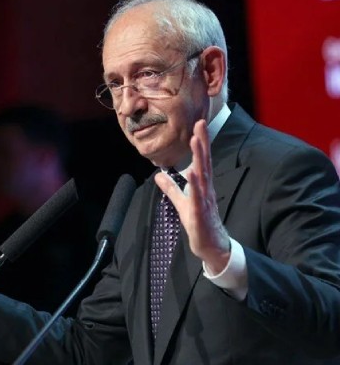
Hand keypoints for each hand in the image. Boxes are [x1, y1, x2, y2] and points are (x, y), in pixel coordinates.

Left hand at [154, 120, 229, 272]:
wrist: (212, 247)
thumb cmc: (199, 224)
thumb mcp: (182, 203)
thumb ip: (170, 189)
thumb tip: (158, 174)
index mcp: (202, 186)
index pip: (201, 160)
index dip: (200, 142)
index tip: (198, 124)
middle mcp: (206, 190)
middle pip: (204, 162)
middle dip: (202, 142)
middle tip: (200, 122)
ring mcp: (204, 201)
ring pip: (202, 176)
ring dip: (199, 158)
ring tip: (195, 141)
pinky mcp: (200, 214)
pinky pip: (197, 198)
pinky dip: (195, 185)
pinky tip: (192, 173)